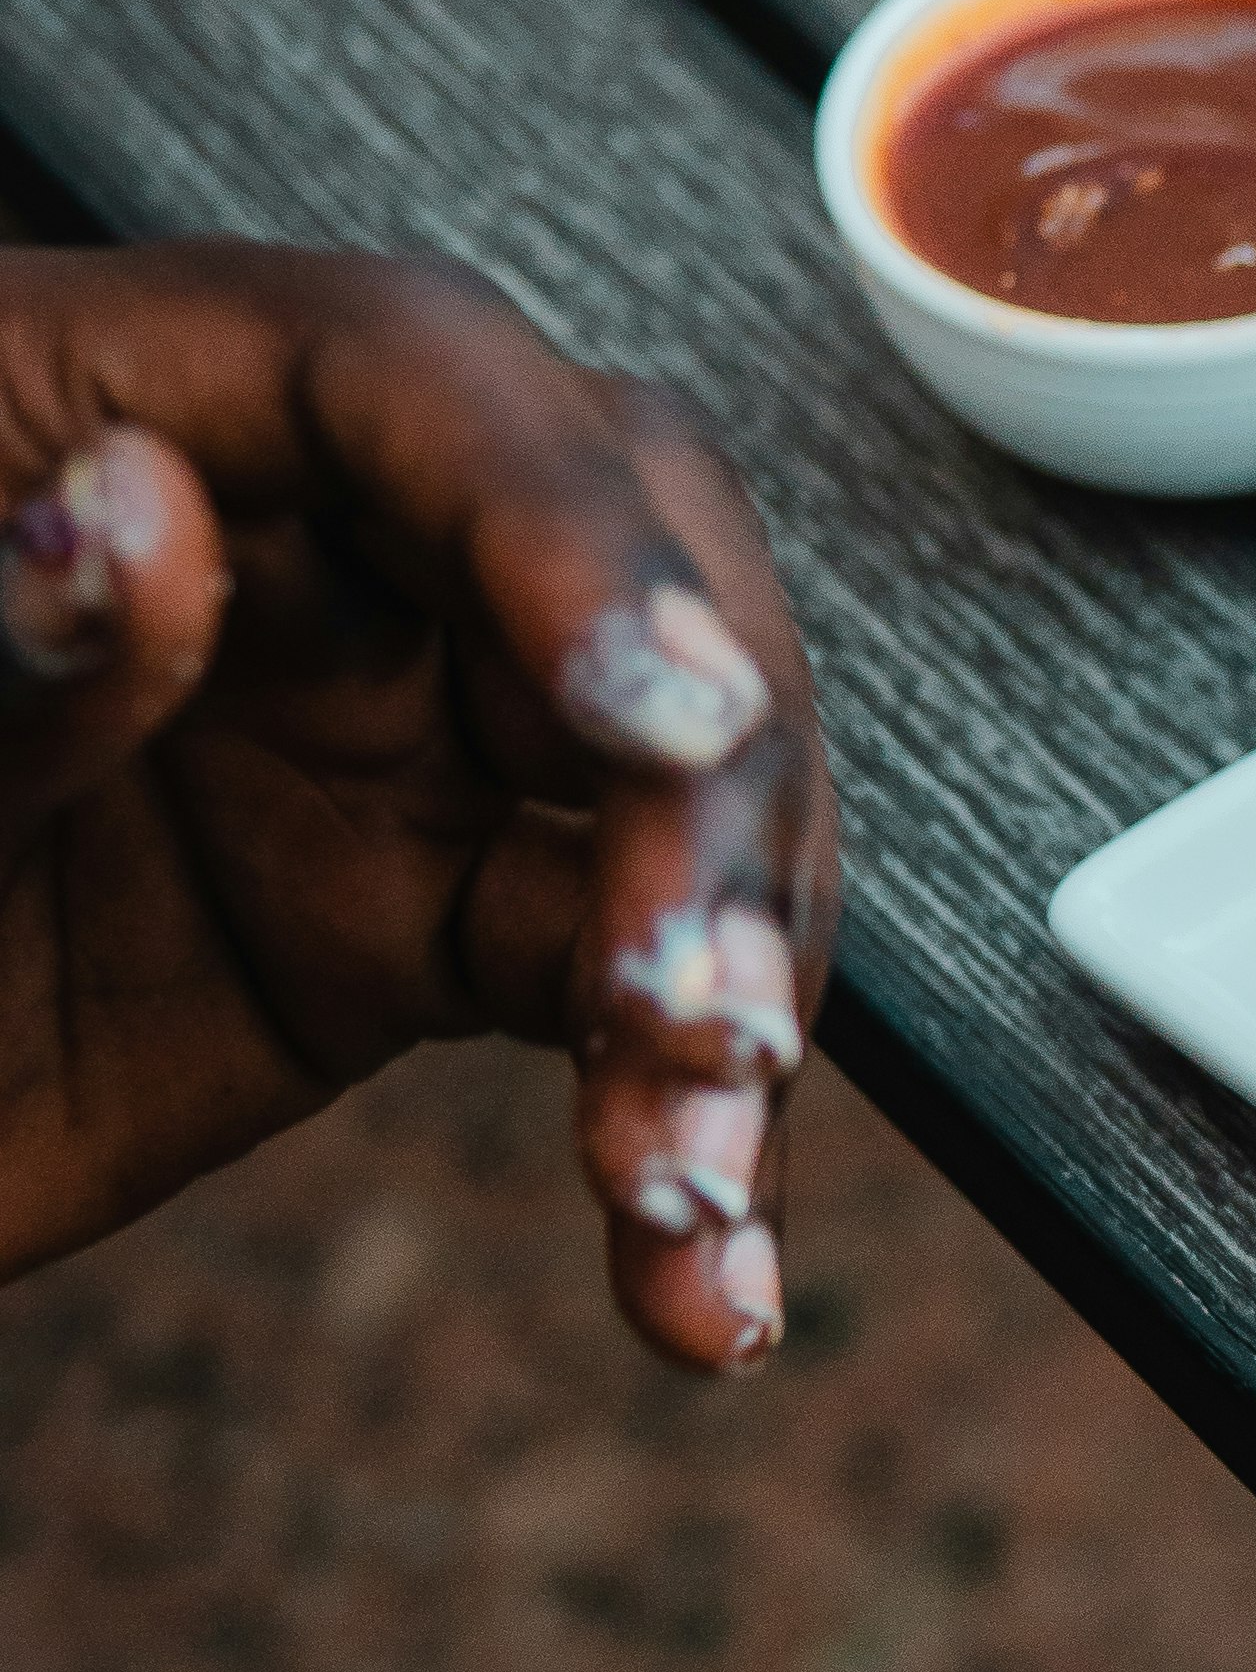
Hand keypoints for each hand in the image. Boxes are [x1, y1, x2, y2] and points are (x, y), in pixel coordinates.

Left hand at [0, 243, 834, 1369]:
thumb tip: (131, 515)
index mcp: (112, 395)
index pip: (414, 384)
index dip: (567, 536)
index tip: (659, 719)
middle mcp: (291, 541)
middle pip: (619, 578)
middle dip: (711, 793)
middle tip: (692, 998)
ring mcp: (372, 736)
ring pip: (660, 807)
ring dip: (726, 993)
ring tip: (686, 1179)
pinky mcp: (413, 918)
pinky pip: (602, 994)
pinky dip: (678, 1141)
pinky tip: (700, 1287)